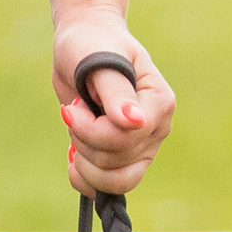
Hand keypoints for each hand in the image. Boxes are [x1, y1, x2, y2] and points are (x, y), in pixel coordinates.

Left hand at [51, 16, 173, 201]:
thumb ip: (116, 92)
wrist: (85, 44)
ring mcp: (144, 146)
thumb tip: (135, 122)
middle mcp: (157, 128)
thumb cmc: (91, 44)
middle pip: (117, 162)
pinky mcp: (128, 158)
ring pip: (116, 181)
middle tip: (73, 111)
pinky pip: (110, 188)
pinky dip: (85, 178)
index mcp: (159, 102)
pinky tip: (74, 155)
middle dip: (83, 140)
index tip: (72, 106)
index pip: (126, 137)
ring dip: (84, 162)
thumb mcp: (98, 59)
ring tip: (75, 131)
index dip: (91, 130)